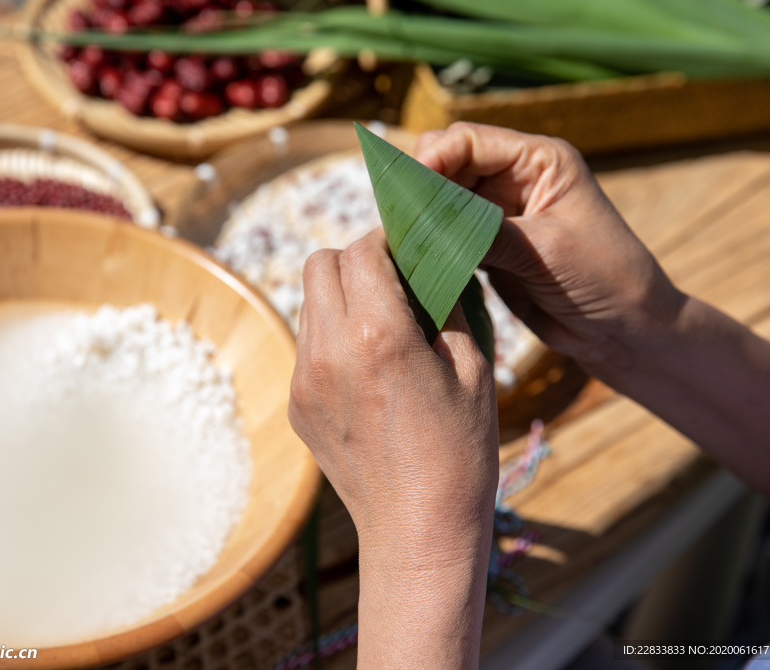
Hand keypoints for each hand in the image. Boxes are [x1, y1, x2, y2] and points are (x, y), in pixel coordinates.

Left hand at [288, 228, 497, 667]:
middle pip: (319, 264)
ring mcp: (304, 380)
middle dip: (355, 259)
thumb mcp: (473, 367)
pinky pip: (307, 345)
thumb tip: (434, 263)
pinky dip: (332, 336)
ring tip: (381, 324)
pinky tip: (367, 367)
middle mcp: (329, 351)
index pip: (361, 250)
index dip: (385, 239)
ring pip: (308, 303)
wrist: (417, 530)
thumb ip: (448, 303)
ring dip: (340, 296)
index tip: (407, 248)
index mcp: (379, 335)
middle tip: (392, 280)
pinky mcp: (296, 405)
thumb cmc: (459, 450)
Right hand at [416, 122, 686, 374]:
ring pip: (443, 201)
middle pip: (448, 165)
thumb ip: (483, 233)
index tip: (405, 190)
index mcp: (540, 160)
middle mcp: (517, 179)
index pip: (468, 141)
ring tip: (401, 240)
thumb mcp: (544, 250)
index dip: (431, 158)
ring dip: (422, 218)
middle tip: (397, 218)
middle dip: (421, 186)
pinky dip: (432, 244)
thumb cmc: (605, 279)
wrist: (626, 331)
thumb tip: (424, 225)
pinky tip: (416, 258)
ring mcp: (502, 214)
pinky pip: (449, 235)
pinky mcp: (491, 248)